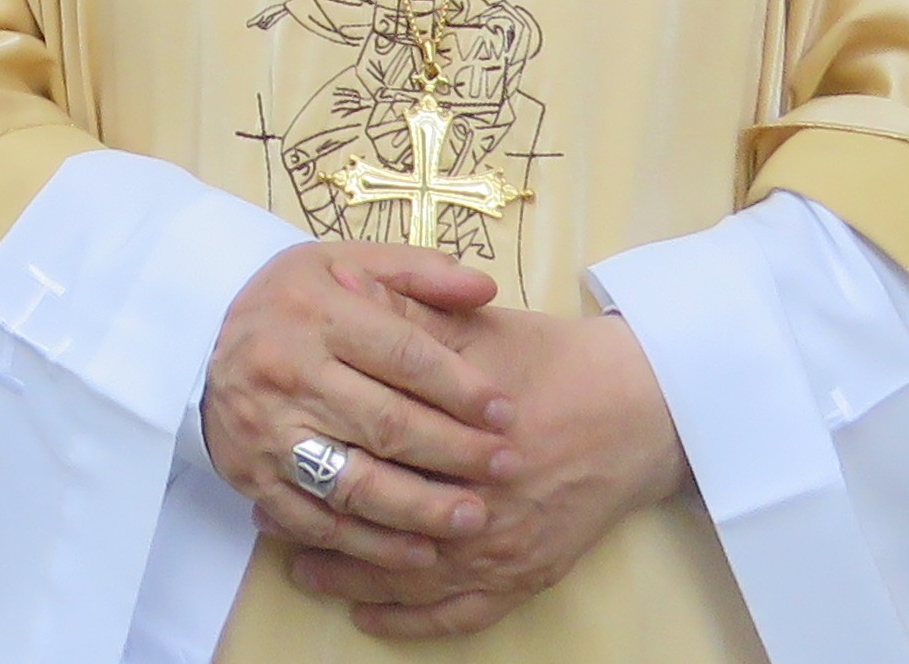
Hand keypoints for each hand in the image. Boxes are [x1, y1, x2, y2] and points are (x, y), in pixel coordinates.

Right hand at [201, 245, 512, 577]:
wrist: (197, 338)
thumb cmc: (290, 302)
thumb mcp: (344, 262)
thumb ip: (417, 271)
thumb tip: (484, 287)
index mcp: (313, 313)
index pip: (402, 355)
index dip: (460, 386)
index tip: (505, 411)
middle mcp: (286, 373)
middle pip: (386, 424)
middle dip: (455, 450)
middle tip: (507, 466)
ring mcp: (266, 430)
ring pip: (354, 482)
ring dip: (420, 509)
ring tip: (473, 519)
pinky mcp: (253, 476)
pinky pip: (318, 521)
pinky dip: (370, 544)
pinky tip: (418, 551)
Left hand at [283, 307, 688, 637]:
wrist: (639, 406)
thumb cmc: (550, 359)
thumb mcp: (472, 327)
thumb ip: (406, 315)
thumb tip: (341, 286)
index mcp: (456, 437)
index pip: (368, 458)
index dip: (314, 459)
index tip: (270, 457)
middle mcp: (477, 504)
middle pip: (381, 525)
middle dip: (320, 526)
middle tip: (269, 523)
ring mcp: (503, 549)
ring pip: (411, 579)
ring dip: (351, 578)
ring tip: (303, 571)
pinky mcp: (527, 576)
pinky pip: (460, 616)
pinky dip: (411, 621)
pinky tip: (370, 615)